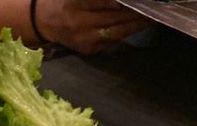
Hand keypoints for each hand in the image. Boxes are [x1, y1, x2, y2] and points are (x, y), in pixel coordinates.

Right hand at [34, 0, 148, 54]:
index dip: (126, 2)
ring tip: (152, 16)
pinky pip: (113, 40)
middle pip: (116, 17)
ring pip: (118, 31)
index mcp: (77, 4)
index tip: (142, 2)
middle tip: (155, 6)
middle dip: (137, 12)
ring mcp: (85, 39)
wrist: (41, 20)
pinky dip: (127, 31)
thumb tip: (121, 0)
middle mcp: (81, 22)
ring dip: (137, 24)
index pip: (108, 2)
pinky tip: (139, 24)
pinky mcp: (88, 49)